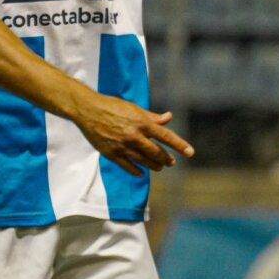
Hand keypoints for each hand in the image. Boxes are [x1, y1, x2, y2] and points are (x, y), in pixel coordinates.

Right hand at [71, 92, 194, 175]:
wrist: (88, 110)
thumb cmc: (113, 106)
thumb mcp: (135, 108)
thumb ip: (153, 117)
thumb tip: (169, 118)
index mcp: (143, 123)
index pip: (166, 136)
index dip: (179, 145)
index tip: (190, 152)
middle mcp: (135, 136)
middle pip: (156, 152)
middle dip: (166, 159)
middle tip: (171, 162)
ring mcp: (123, 146)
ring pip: (143, 161)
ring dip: (154, 166)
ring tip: (160, 167)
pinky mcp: (111, 153)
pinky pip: (127, 166)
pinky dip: (136, 171)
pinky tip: (141, 172)